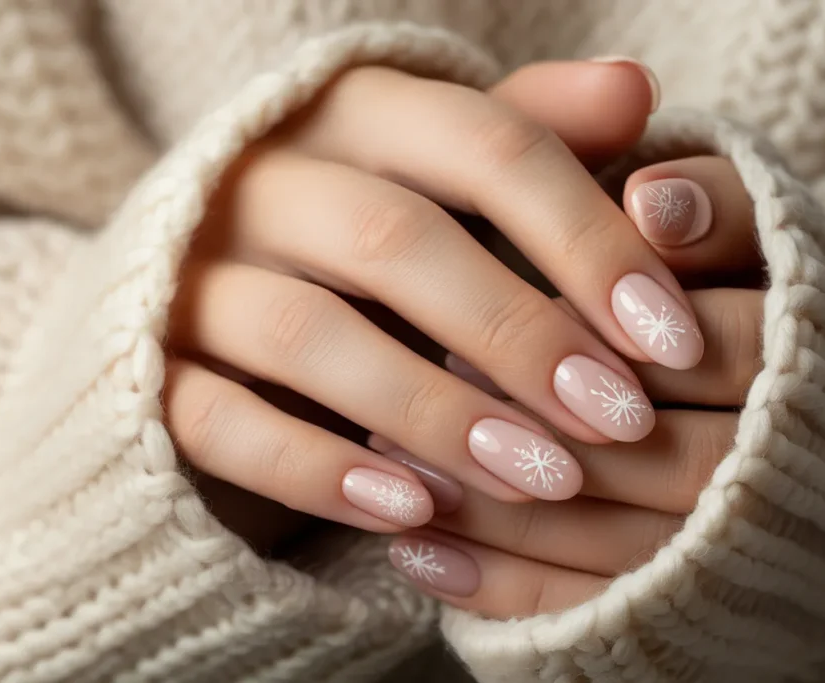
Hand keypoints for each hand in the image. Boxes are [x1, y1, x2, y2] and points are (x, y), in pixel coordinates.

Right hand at [162, 60, 689, 549]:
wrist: (196, 281)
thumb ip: (532, 129)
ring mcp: (196, 276)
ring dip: (437, 413)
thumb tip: (635, 85)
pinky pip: (224, 422)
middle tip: (618, 424)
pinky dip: (319, 472)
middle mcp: (268, 180)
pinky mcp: (152, 369)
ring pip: (312, 337)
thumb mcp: (441, 168)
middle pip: (397, 242)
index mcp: (357, 114)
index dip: (588, 238)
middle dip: (521, 336)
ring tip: (538, 481)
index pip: (488, 145)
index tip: (672, 337)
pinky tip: (413, 517)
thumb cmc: (363, 227)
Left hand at [385, 156, 763, 614]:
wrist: (781, 412)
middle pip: (669, 460)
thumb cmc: (735, 296)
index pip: (719, 346)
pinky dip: (504, 588)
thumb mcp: (740, 234)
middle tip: (434, 388)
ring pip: (627, 548)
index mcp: (816, 367)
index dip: (601, 326)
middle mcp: (792, 472)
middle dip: (545, 424)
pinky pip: (599, 612)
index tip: (498, 300)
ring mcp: (742, 553)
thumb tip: (652, 205)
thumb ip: (710, 204)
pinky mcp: (689, 611)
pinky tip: (420, 554)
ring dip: (503, 512)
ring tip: (398, 464)